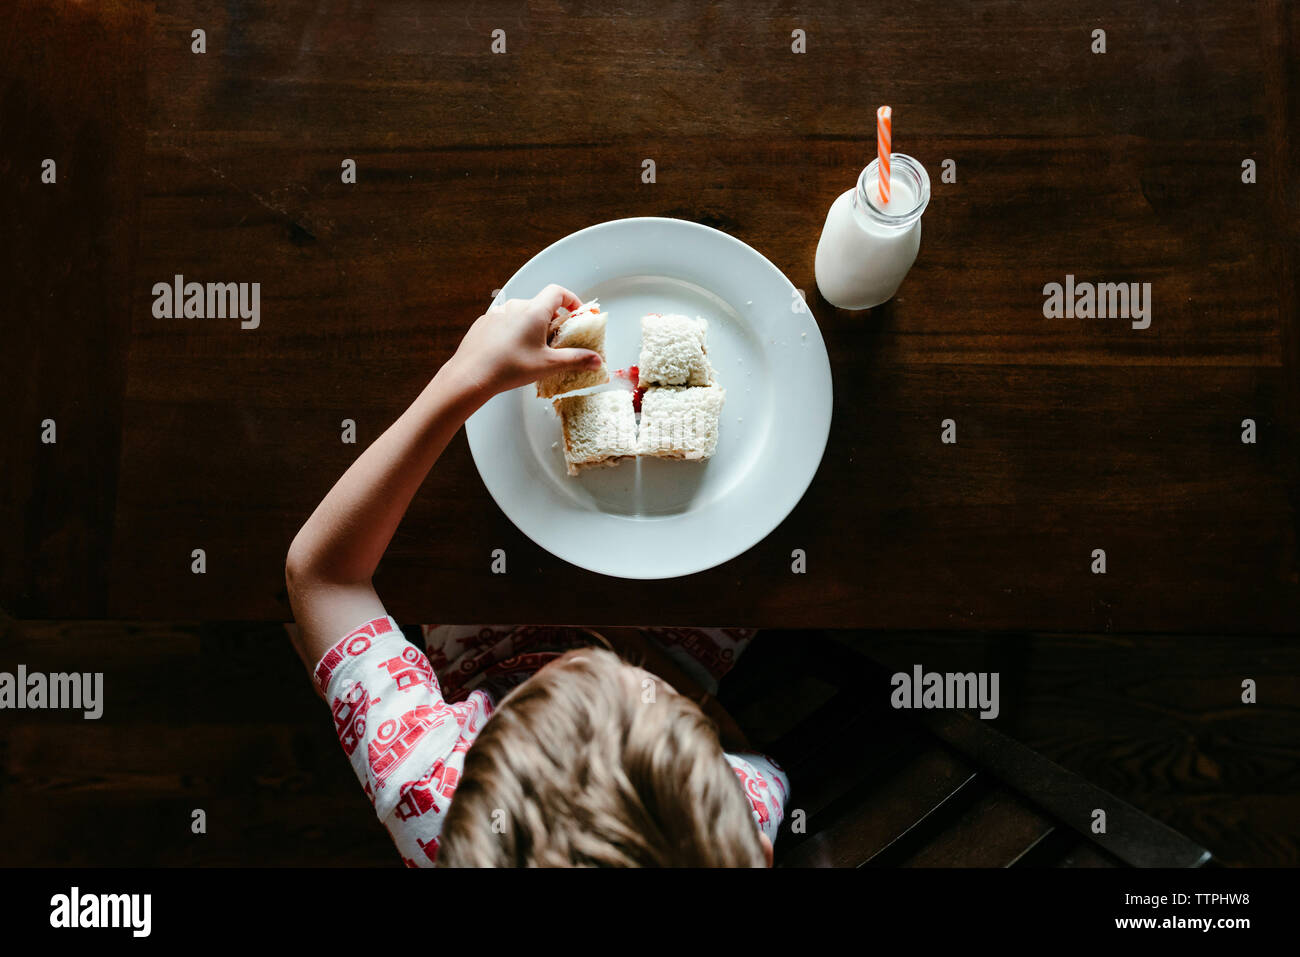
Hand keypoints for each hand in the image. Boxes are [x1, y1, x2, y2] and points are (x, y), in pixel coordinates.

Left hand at [446, 284, 602, 398]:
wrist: (471, 375)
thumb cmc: (510, 368)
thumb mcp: (548, 365)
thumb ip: (576, 360)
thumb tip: (597, 360)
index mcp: (534, 311)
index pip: (558, 291)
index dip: (570, 300)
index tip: (576, 314)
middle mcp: (515, 306)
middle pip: (540, 305)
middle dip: (552, 320)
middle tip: (556, 341)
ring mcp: (497, 313)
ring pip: (522, 314)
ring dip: (532, 326)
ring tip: (533, 349)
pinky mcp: (483, 323)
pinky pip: (505, 321)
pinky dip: (514, 331)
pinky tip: (511, 352)